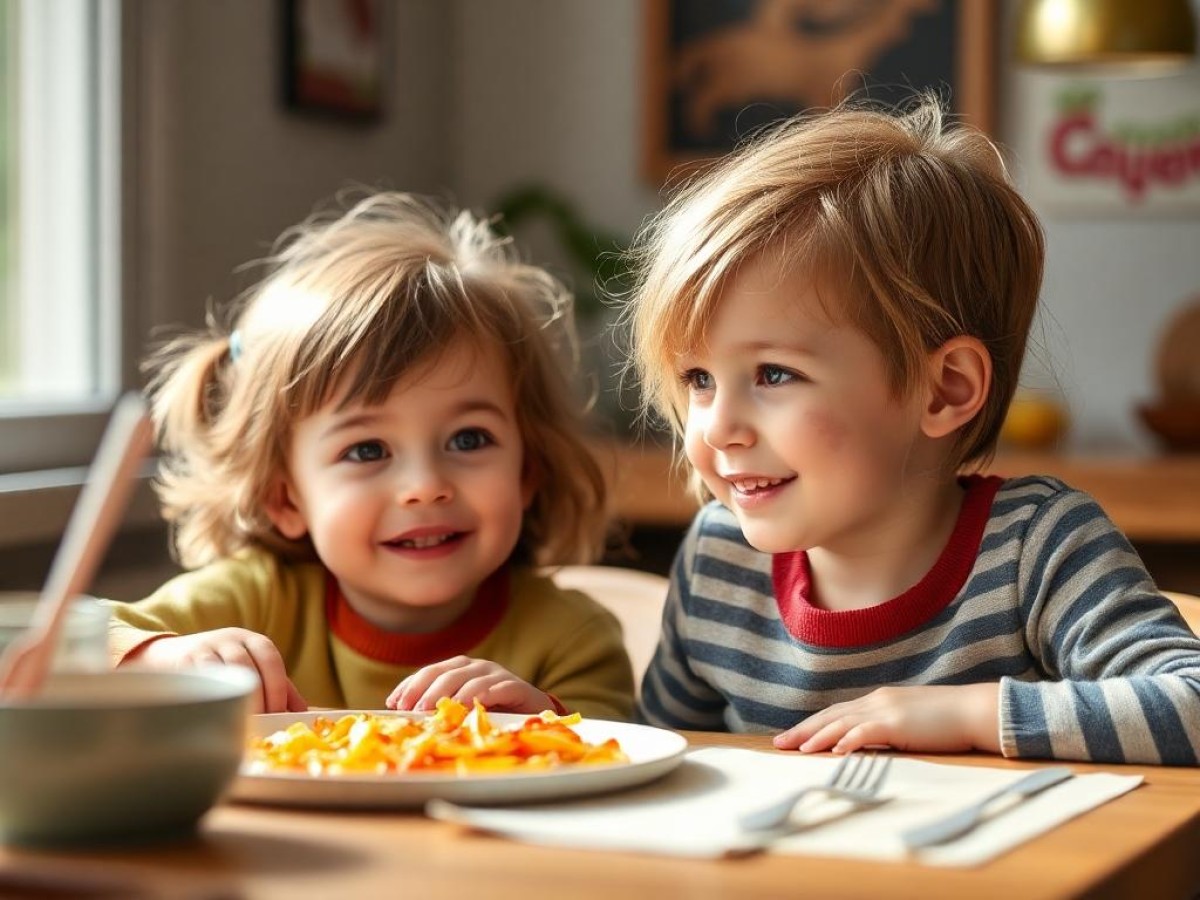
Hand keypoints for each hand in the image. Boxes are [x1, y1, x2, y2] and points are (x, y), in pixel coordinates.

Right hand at [124, 628, 307, 713]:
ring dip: (234, 701)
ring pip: (223, 674)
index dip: (277, 686)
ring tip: (239, 723)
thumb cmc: (220, 667)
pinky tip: (215, 716)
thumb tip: (302, 713)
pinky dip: (210, 701)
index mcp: (251, 640)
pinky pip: (199, 682)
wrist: (169, 656)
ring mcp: (203, 649)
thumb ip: (279, 687)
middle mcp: (229, 640)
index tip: (279, 713)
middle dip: (257, 698)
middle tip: (261, 723)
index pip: (270, 658)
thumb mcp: (252, 668)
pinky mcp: (182, 663)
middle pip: (248, 666)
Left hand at [386, 656, 553, 713]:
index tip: (394, 702)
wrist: (533, 714)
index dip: (411, 685)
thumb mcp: (462, 709)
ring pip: (469, 679)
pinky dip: (479, 696)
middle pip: (447, 672)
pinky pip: (496, 689)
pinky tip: (466, 707)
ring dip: (448, 695)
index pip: (430, 671)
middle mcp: (478, 666)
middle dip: (426, 690)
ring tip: (432, 711)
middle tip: (411, 708)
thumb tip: (404, 714)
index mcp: (461, 668)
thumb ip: (440, 707)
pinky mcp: (517, 687)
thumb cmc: (493, 713)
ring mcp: (498, 674)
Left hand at [775, 683, 1000, 754]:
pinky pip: (866, 731)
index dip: (813, 724)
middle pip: (831, 715)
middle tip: (779, 743)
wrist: (976, 710)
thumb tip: (871, 745)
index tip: (793, 737)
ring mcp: (886, 710)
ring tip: (796, 748)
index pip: (837, 713)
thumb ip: (889, 729)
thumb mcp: (911, 723)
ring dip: (817, 736)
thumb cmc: (948, 721)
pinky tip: (833, 750)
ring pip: (842, 722)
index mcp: (879, 702)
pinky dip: (847, 739)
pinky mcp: (898, 722)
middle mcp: (877, 701)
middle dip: (803, 729)